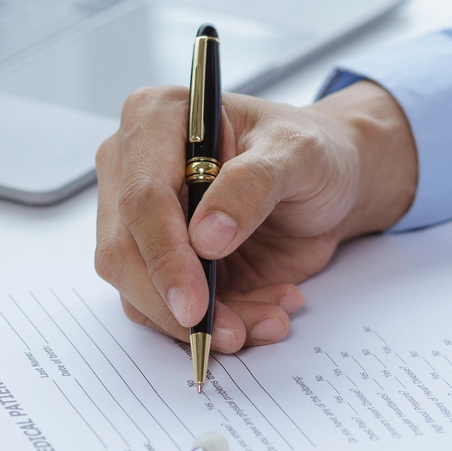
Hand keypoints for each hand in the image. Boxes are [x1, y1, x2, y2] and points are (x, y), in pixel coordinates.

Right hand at [93, 79, 417, 351]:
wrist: (328, 184)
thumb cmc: (311, 153)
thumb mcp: (298, 155)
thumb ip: (253, 185)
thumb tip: (205, 237)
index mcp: (155, 118)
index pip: (141, 199)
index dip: (164, 257)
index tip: (195, 303)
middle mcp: (132, 167)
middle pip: (123, 253)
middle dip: (177, 304)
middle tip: (231, 332)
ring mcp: (138, 219)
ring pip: (139, 291)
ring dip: (203, 322)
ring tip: (269, 317)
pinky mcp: (157, 261)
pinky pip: (164, 309)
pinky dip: (213, 324)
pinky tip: (261, 314)